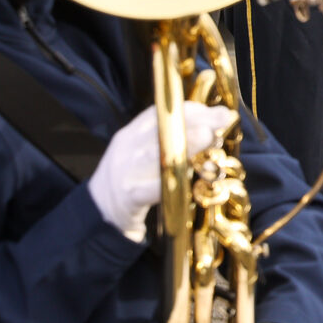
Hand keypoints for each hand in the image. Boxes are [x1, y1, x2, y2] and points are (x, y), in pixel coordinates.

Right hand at [86, 103, 229, 241]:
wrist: (100, 211)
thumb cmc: (135, 178)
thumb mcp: (148, 152)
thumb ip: (176, 138)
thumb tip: (218, 122)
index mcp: (133, 133)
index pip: (162, 113)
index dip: (195, 111)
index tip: (222, 114)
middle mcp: (127, 147)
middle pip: (160, 131)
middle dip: (194, 125)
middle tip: (219, 127)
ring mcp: (126, 171)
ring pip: (156, 154)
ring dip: (187, 147)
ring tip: (210, 142)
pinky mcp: (129, 196)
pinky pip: (152, 188)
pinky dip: (173, 182)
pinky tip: (192, 181)